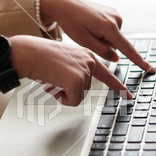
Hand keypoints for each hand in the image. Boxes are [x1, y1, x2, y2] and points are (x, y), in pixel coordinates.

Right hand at [0, 35, 131, 105]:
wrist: (26, 53)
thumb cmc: (40, 58)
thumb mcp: (65, 63)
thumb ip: (78, 72)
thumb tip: (83, 89)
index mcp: (88, 55)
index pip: (108, 74)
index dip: (119, 88)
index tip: (129, 96)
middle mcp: (90, 61)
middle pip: (85, 89)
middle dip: (68, 90)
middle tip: (54, 79)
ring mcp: (86, 70)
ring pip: (78, 96)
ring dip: (63, 93)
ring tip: (52, 79)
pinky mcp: (79, 80)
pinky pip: (72, 101)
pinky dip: (61, 98)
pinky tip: (52, 85)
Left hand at [39, 0, 154, 73]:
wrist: (65, 4)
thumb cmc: (72, 23)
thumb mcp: (84, 42)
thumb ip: (102, 51)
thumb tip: (117, 58)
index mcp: (109, 28)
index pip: (128, 50)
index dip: (140, 62)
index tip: (151, 70)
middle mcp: (116, 19)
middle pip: (117, 45)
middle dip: (105, 46)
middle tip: (88, 36)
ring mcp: (116, 15)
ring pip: (114, 39)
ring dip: (104, 39)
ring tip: (88, 29)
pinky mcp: (113, 13)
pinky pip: (112, 31)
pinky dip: (104, 33)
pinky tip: (92, 25)